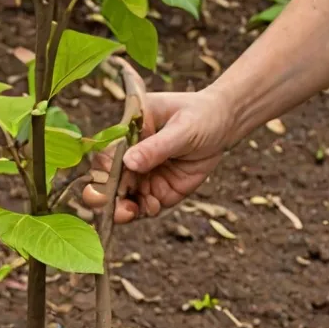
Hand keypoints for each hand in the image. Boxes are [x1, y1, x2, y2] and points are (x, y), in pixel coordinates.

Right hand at [82, 89, 230, 220]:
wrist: (224, 125)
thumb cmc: (200, 116)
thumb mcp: (182, 128)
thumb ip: (156, 147)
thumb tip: (128, 162)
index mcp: (127, 133)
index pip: (105, 155)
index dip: (104, 172)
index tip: (112, 182)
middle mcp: (130, 157)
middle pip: (106, 182)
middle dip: (105, 198)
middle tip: (114, 207)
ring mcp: (142, 176)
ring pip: (122, 199)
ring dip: (123, 210)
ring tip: (133, 212)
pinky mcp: (157, 191)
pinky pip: (144, 207)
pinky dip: (145, 210)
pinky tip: (154, 205)